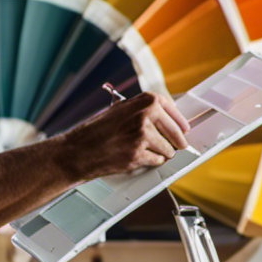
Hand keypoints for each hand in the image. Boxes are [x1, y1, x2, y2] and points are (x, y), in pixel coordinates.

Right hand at [61, 91, 190, 180]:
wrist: (78, 149)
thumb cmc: (96, 130)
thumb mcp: (121, 109)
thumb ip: (144, 110)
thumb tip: (168, 118)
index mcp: (145, 100)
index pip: (175, 112)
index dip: (180, 123)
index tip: (184, 129)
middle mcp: (146, 115)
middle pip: (178, 133)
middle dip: (177, 142)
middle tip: (175, 145)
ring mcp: (142, 135)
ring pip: (169, 149)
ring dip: (162, 153)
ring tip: (145, 150)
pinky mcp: (138, 154)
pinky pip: (157, 161)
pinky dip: (151, 161)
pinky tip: (138, 156)